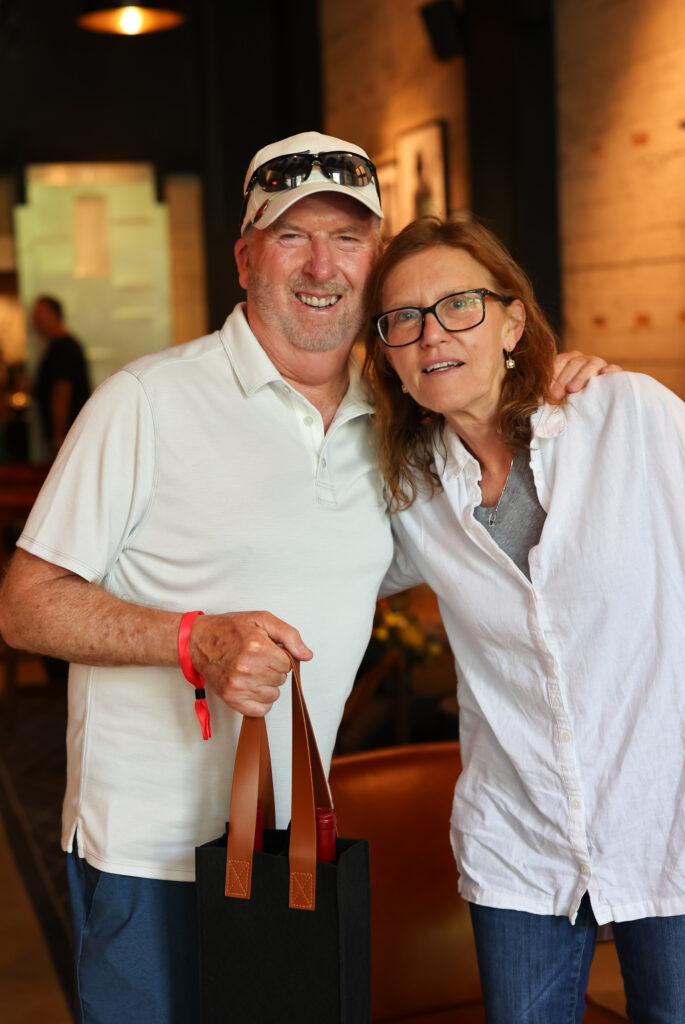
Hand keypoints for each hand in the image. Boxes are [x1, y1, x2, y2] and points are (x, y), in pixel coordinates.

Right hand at [188, 611, 311, 716]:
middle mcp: (247, 669)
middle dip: (273, 669)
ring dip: (267, 684)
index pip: (288, 663)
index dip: (280, 656)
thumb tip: (306, 654)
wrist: (199, 640)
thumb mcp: (262, 620)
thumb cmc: (229, 629)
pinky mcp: (232, 699)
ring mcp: (238, 686)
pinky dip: (260, 700)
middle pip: (281, 679)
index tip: (267, 650)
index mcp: (257, 648)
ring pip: (273, 695)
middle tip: (257, 658)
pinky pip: (261, 710)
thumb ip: (289, 635)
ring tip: (252, 670)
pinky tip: (251, 685)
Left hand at [550, 350, 621, 399]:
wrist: (596, 405)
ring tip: (572, 389)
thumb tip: (539, 389)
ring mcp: (599, 365)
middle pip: (574, 363)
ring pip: (592, 364)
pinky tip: (604, 373)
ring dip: (581, 376)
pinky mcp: (614, 373)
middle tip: (555, 396)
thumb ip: (549, 389)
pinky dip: (610, 370)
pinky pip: (614, 369)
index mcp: (569, 360)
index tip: (547, 393)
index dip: (553, 377)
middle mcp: (583, 360)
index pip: (560, 361)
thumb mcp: (558, 394)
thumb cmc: (570, 400)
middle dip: (563, 380)